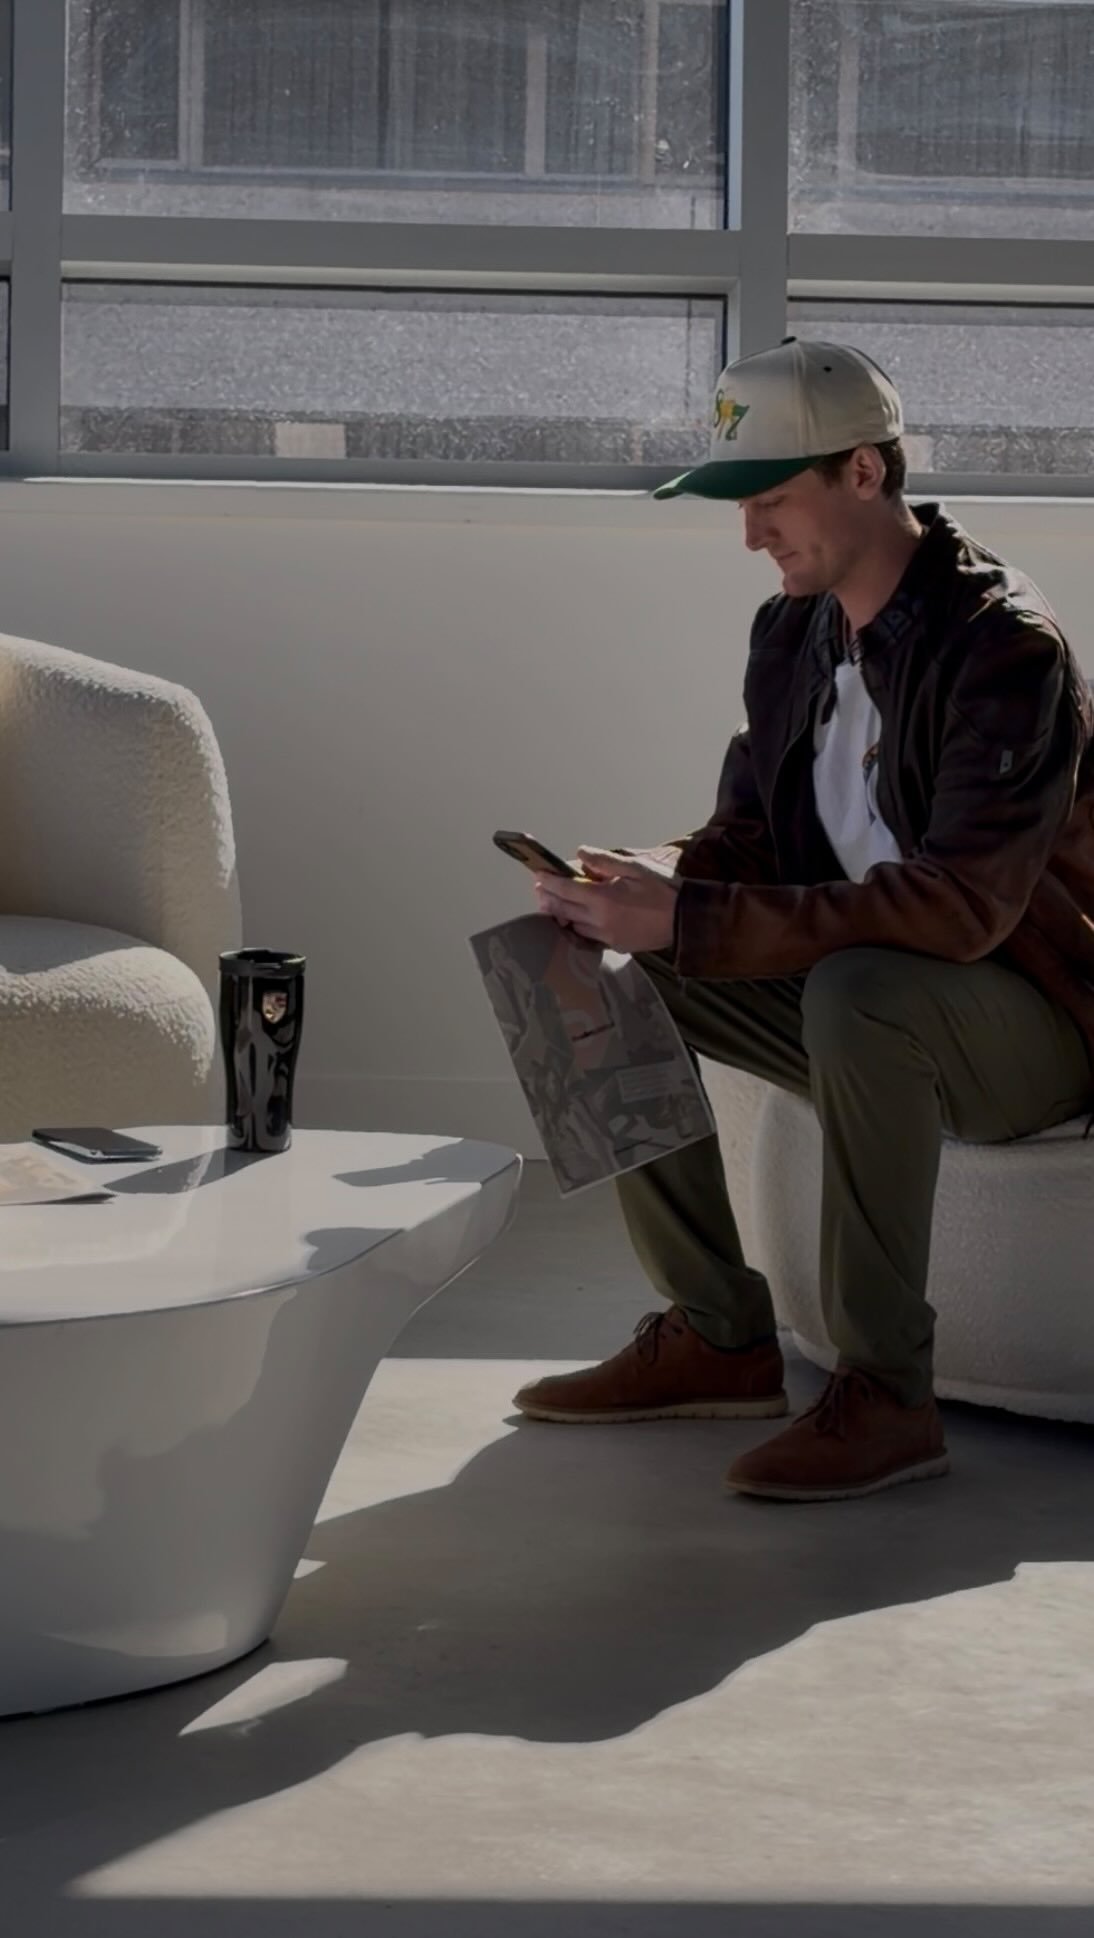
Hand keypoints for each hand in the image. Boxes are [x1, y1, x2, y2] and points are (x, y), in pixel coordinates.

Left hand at [534, 847, 679, 953]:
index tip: (538, 875)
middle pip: (564, 909)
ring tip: (556, 903)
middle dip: (549, 898)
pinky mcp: (616, 945)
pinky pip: (590, 936)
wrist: (686, 920)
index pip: (565, 888)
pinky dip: (579, 926)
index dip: (548, 881)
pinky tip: (579, 919)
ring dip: (563, 913)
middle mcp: (600, 920)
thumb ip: (604, 861)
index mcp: (603, 898)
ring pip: (574, 925)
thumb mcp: (636, 868)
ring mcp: (607, 936)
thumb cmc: (664, 890)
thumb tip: (580, 853)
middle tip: (540, 889)